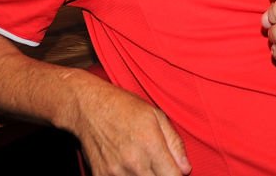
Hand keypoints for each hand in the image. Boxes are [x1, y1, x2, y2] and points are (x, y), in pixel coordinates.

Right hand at [66, 80, 190, 175]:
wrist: (89, 107)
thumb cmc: (125, 107)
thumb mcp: (157, 116)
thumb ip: (175, 144)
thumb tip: (186, 169)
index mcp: (150, 145)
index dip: (177, 174)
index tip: (175, 169)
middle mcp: (133, 162)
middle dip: (162, 175)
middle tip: (158, 164)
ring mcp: (115, 172)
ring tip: (142, 162)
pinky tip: (128, 167)